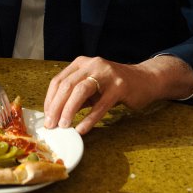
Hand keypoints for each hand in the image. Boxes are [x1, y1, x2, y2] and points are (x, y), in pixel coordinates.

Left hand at [43, 55, 192, 134]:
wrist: (146, 79)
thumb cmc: (114, 86)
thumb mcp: (92, 86)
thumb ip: (76, 96)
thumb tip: (55, 115)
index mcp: (81, 63)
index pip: (58, 80)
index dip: (50, 100)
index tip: (46, 116)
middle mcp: (92, 65)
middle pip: (67, 85)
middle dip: (56, 107)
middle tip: (51, 125)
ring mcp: (106, 74)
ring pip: (80, 91)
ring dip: (69, 110)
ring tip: (64, 126)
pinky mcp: (119, 87)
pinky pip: (100, 105)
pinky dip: (89, 119)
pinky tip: (82, 129)